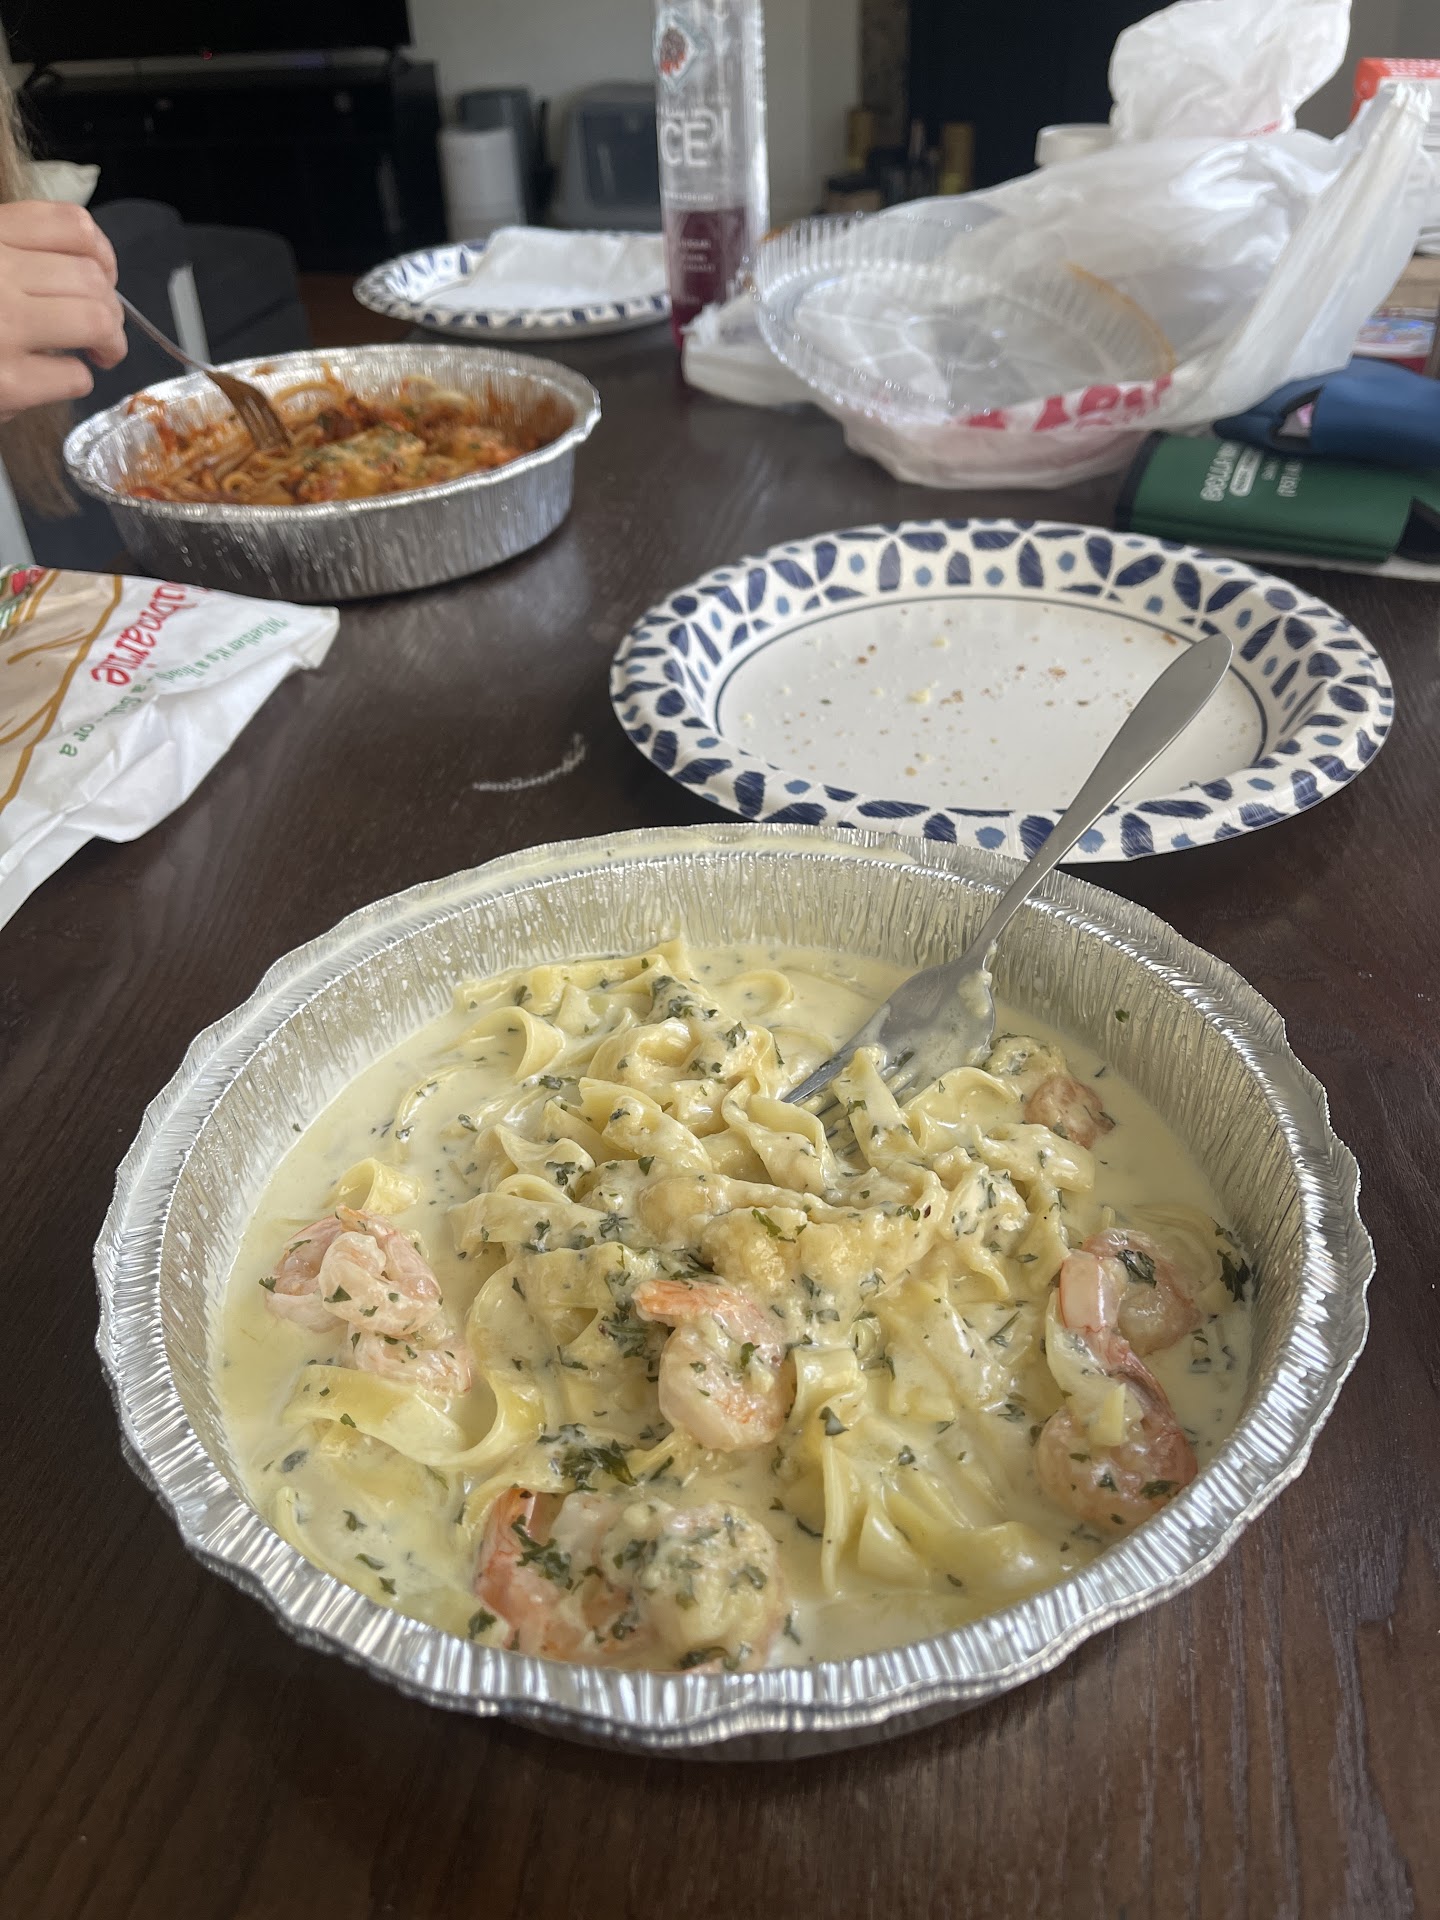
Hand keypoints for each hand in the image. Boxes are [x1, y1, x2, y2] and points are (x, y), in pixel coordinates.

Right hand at [0, 201, 126, 419]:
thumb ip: (13, 253)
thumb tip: (90, 270)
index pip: (71, 225)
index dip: (103, 255)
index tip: (102, 277)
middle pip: (92, 278)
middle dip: (110, 308)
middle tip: (101, 329)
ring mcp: (1, 328)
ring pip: (96, 320)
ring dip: (110, 342)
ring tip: (98, 353)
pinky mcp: (5, 384)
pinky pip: (74, 376)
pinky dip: (77, 380)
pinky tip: (53, 377)